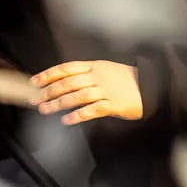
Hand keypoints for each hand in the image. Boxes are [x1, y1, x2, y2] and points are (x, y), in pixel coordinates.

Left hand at [28, 60, 142, 124]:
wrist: (151, 85)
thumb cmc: (127, 80)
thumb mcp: (106, 69)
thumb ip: (87, 73)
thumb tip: (64, 80)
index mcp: (94, 66)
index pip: (66, 68)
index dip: (49, 74)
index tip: (34, 81)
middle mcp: (97, 76)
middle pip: (68, 82)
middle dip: (49, 91)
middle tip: (35, 99)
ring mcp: (105, 90)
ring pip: (77, 96)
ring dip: (59, 103)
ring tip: (45, 110)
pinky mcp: (113, 104)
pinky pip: (92, 110)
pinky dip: (77, 115)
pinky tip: (66, 120)